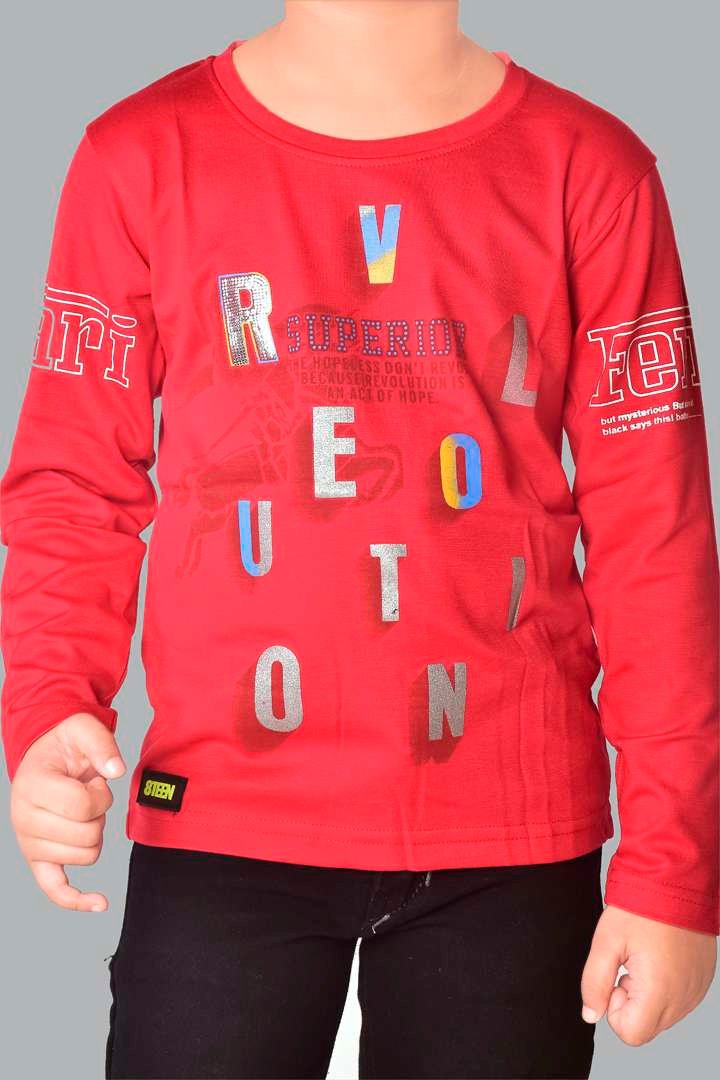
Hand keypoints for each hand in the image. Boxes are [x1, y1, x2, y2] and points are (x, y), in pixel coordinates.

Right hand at [9, 712, 125, 911]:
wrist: (45, 756)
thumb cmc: (64, 745)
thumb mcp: (83, 729)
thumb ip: (102, 744)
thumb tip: (116, 771)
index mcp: (32, 786)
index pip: (83, 806)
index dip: (101, 794)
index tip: (94, 780)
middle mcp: (23, 819)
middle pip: (87, 835)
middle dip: (100, 814)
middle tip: (87, 794)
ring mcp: (29, 843)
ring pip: (86, 855)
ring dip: (95, 832)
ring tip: (81, 809)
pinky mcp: (37, 859)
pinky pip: (55, 889)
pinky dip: (76, 899)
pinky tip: (100, 903)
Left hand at [581, 904, 716, 1044]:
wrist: (676, 881)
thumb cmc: (641, 907)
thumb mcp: (606, 941)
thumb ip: (594, 982)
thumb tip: (591, 1013)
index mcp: (659, 991)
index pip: (631, 1034)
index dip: (615, 1010)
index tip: (617, 978)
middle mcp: (683, 998)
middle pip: (647, 1027)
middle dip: (630, 1003)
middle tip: (629, 965)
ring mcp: (696, 990)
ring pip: (663, 1016)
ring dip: (647, 995)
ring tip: (644, 958)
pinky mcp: (702, 980)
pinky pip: (679, 1000)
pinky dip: (664, 988)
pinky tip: (659, 958)